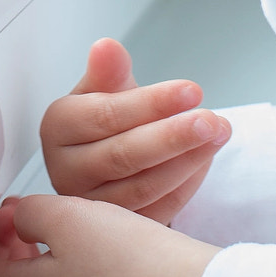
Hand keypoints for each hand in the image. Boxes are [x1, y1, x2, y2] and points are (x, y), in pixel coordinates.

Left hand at [0, 194, 219, 276]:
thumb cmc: (133, 263)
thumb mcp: (67, 218)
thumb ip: (30, 213)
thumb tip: (20, 216)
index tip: (8, 212)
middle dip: (12, 244)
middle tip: (26, 219)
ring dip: (38, 257)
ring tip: (57, 231)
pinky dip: (65, 270)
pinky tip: (88, 250)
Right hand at [41, 39, 229, 223]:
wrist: (105, 154)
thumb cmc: (105, 118)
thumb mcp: (104, 88)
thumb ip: (108, 71)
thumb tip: (107, 47)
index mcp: (57, 127)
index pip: (105, 115)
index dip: (150, 103)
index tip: (191, 90)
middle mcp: (65, 169)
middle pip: (122, 155)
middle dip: (173, 136)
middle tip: (211, 120)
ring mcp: (89, 205)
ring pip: (142, 186)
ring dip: (186, 160)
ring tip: (217, 134)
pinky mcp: (115, 228)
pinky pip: (157, 210)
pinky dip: (186, 185)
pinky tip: (205, 159)